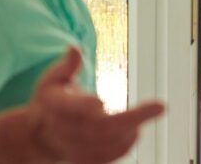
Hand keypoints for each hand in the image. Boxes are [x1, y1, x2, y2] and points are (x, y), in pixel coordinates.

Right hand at [28, 48, 164, 163]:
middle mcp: (62, 128)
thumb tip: (74, 47)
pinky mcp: (83, 159)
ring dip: (131, 130)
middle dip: (132, 117)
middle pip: (99, 127)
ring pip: (106, 144)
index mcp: (53, 104)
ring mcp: (72, 147)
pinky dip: (124, 146)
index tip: (101, 101)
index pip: (69, 107)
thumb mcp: (54, 77)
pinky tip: (135, 133)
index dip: (83, 106)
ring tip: (148, 114)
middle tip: (160, 106)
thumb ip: (68, 64)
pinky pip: (105, 158)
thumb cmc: (52, 98)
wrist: (41, 133)